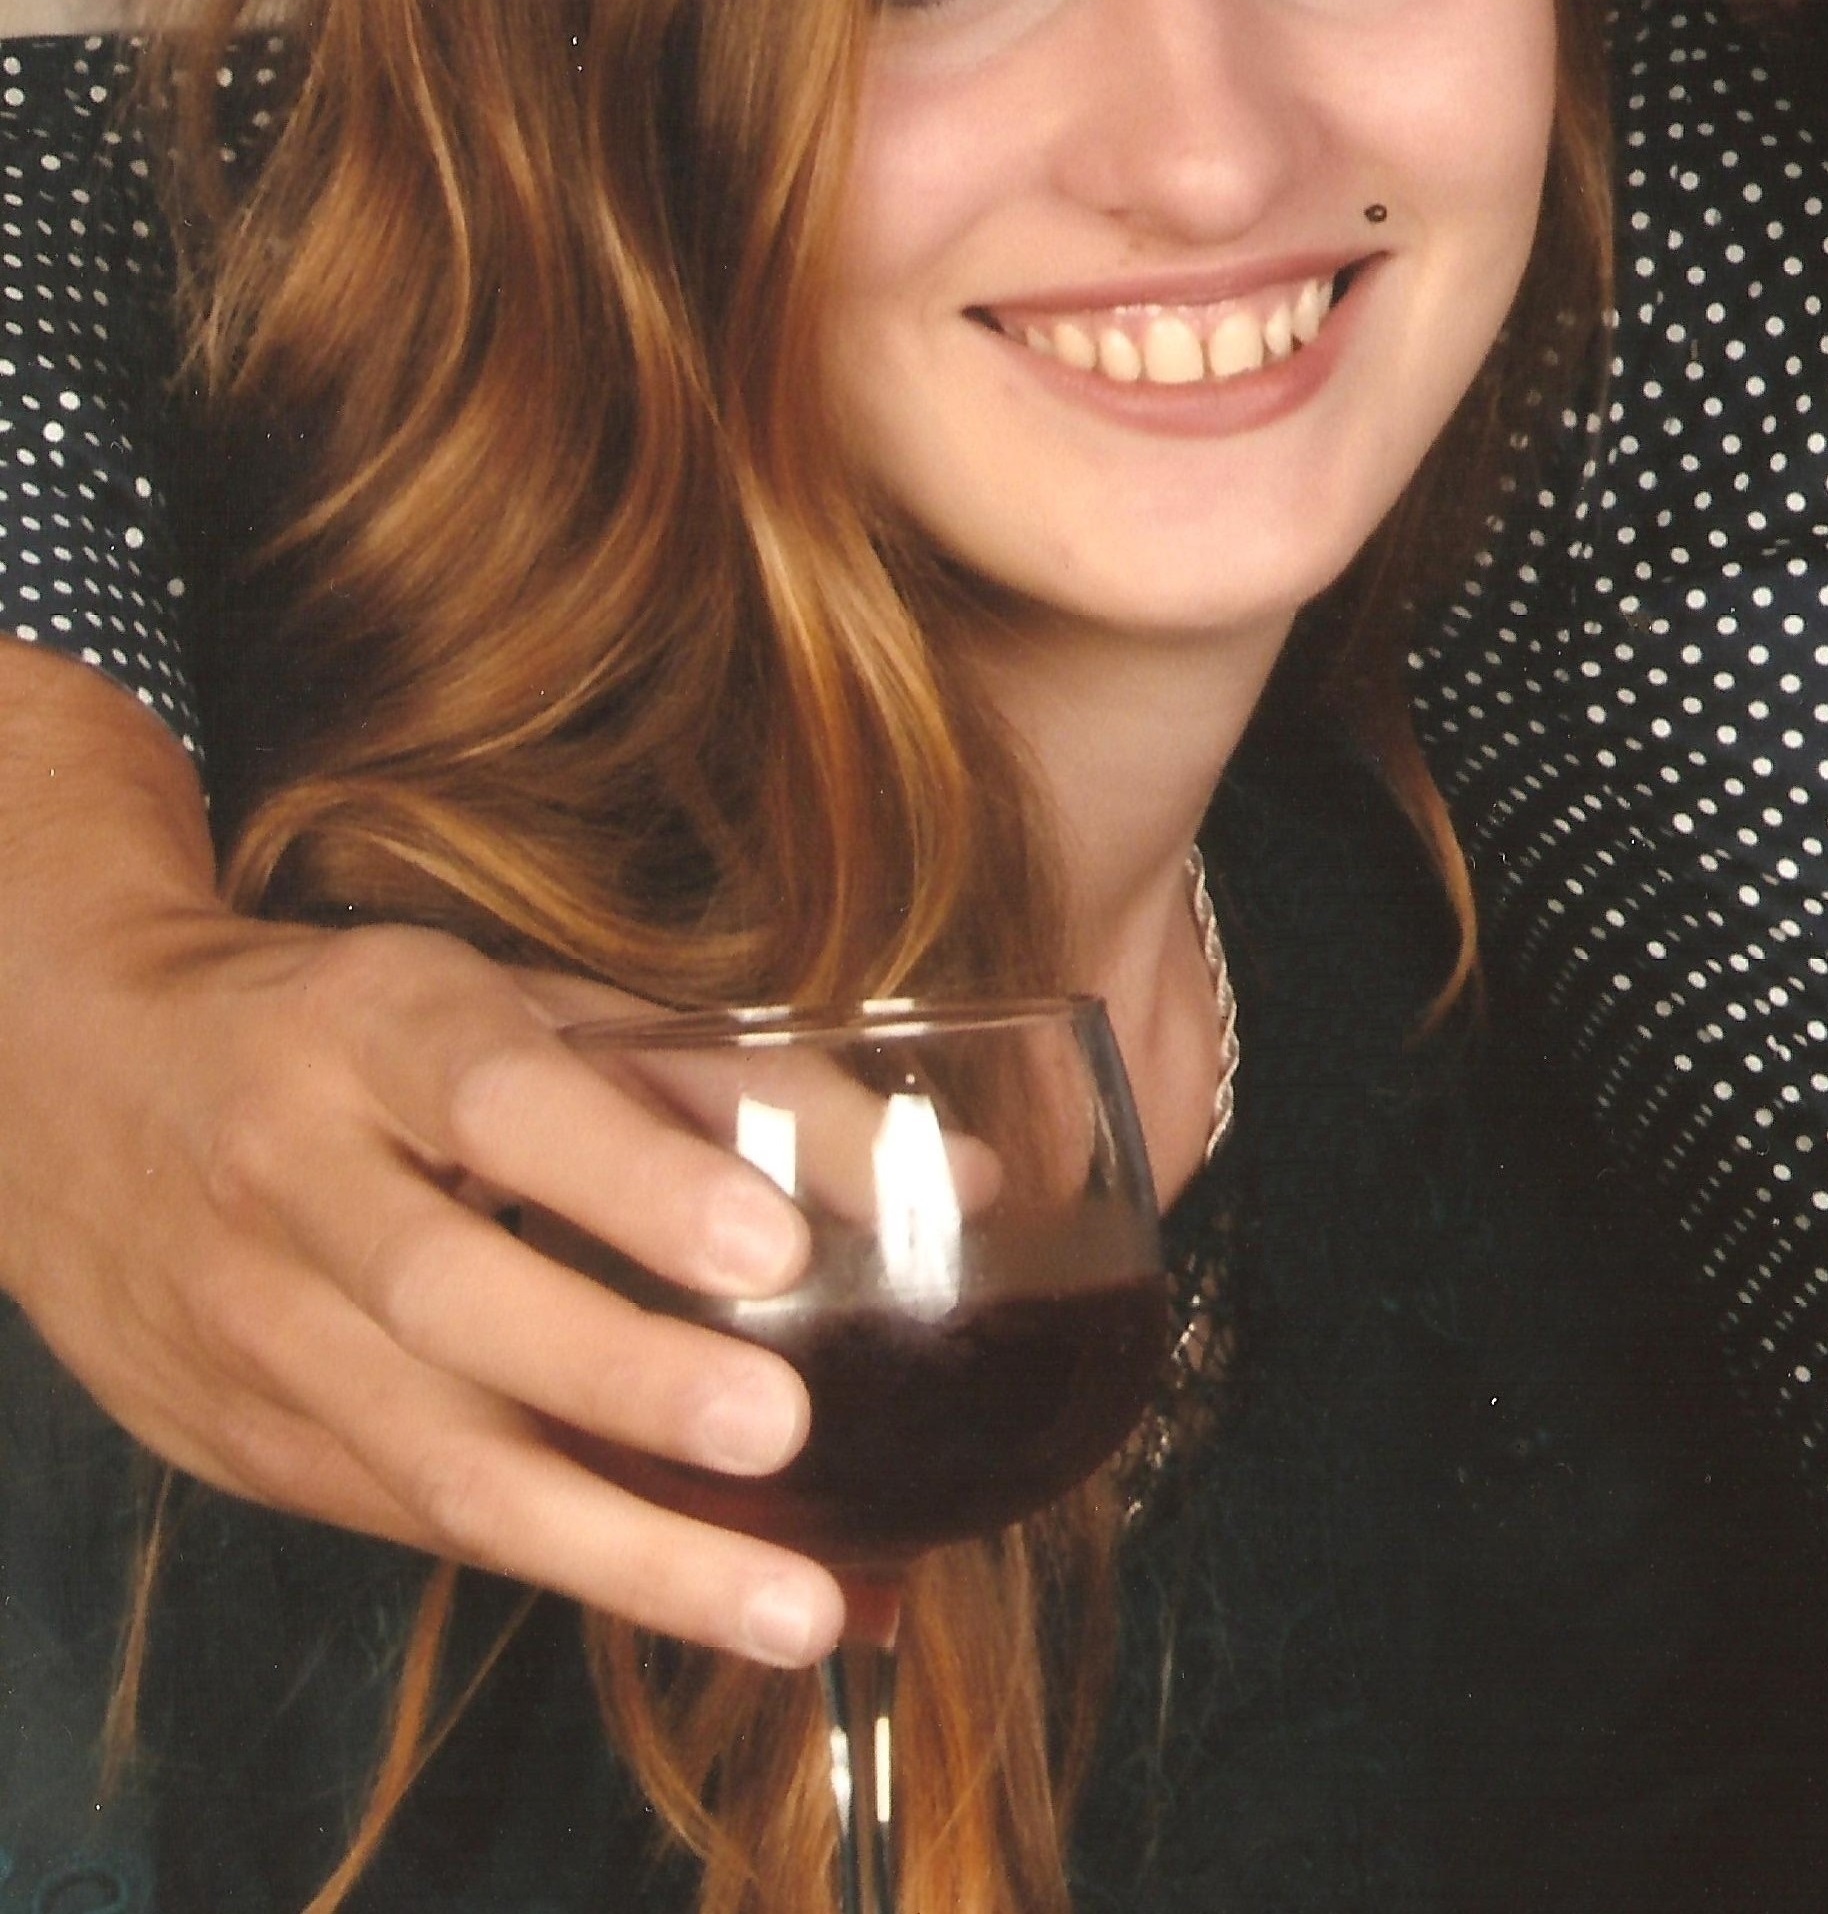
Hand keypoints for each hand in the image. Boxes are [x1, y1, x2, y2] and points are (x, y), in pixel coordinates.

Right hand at [0, 658, 846, 1660]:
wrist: (73, 1088)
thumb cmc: (362, 1035)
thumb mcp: (528, 1005)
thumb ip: (737, 1080)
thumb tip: (956, 1185)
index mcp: (374, 1033)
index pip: (502, 1101)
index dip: (634, 1179)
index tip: (769, 1251)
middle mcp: (293, 1181)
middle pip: (452, 1304)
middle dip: (625, 1384)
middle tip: (780, 1436)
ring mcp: (254, 1328)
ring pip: (431, 1460)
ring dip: (625, 1548)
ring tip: (790, 1604)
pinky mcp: (250, 1446)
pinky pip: (420, 1524)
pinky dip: (577, 1570)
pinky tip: (710, 1602)